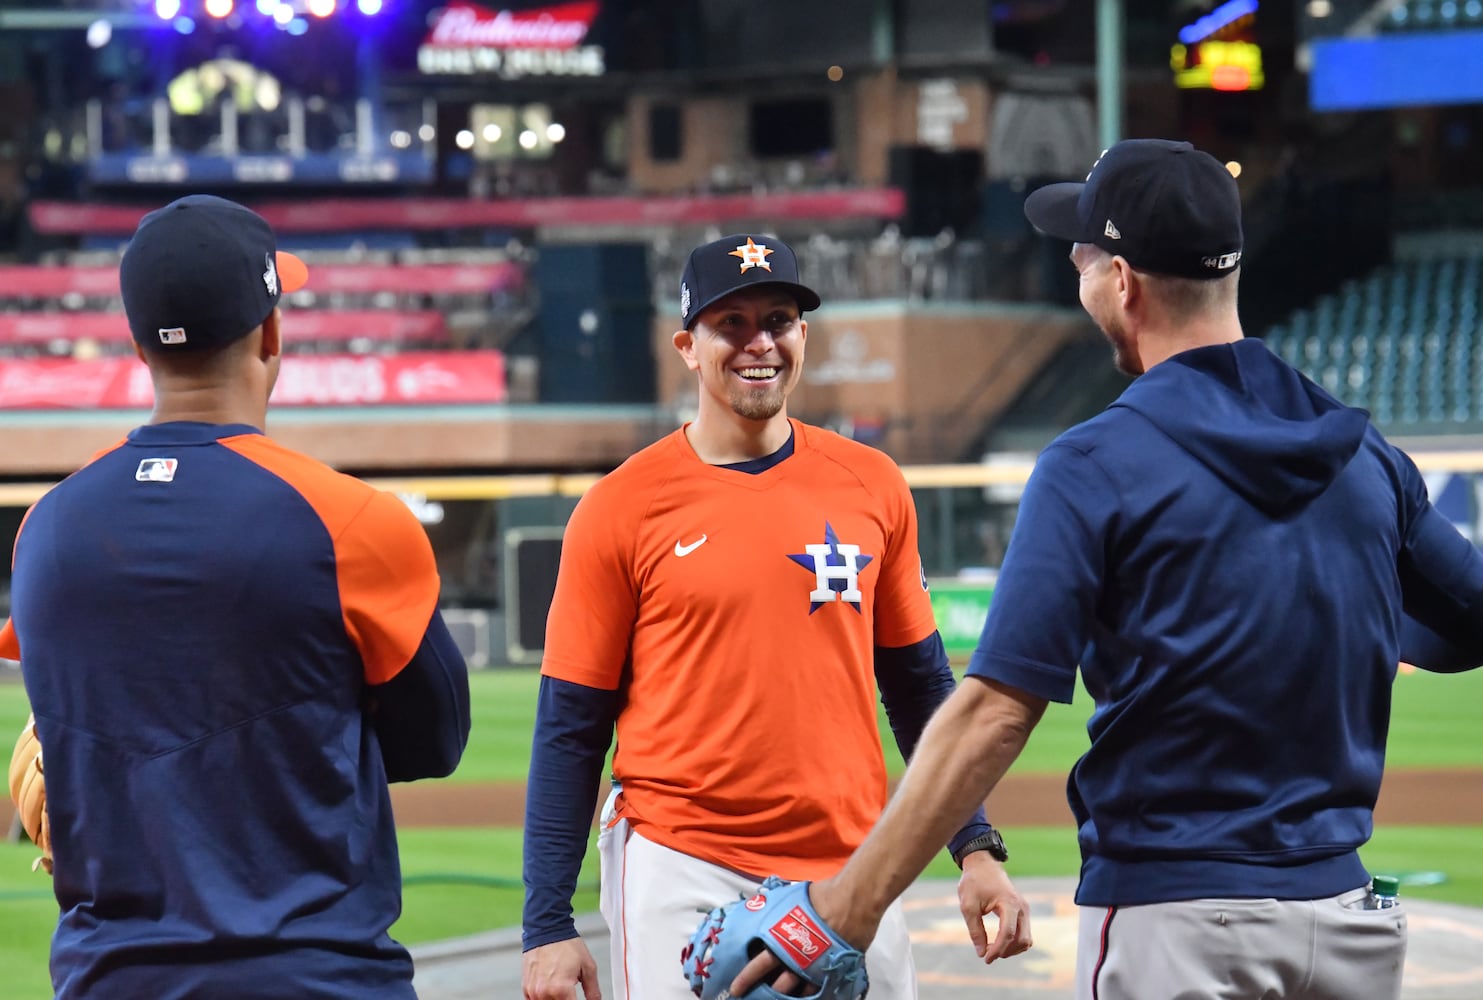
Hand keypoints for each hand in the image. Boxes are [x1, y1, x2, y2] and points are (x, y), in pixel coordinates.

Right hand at [522, 937, 601, 999]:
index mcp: (561, 989)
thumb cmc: (566, 945)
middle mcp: (544, 993)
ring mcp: (533, 991)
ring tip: (560, 987)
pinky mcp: (526, 988)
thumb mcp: (588, 967)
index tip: (577, 998)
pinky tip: (550, 990)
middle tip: (570, 993)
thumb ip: (593, 990)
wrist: (547, 929)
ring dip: (555, 999)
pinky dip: (543, 998)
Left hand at [729, 876, 877, 996]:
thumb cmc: (819, 897)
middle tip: (754, 998)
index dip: (745, 979)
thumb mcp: (787, 899)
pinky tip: (802, 996)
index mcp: (782, 941)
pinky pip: (817, 990)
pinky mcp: (831, 972)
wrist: (851, 901)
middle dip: (764, 994)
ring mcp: (815, 969)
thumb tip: (756, 908)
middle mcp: (796, 960)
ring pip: (796, 992)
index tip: (735, 989)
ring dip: (785, 997)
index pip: (758, 966)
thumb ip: (772, 910)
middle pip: (777, 986)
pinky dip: (807, 994)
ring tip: (778, 998)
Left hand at [958, 852, 1032, 962]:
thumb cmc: (974, 883)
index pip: (1008, 934)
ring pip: (1026, 940)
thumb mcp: (968, 906)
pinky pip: (1024, 934)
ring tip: (992, 948)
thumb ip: (975, 930)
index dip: (997, 950)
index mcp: (1009, 903)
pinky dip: (1014, 943)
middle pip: (1022, 940)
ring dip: (1011, 949)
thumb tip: (981, 953)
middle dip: (1006, 952)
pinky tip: (999, 943)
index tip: (985, 958)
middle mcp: (1022, 907)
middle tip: (987, 953)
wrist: (983, 865)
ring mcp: (1025, 910)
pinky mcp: (1023, 912)